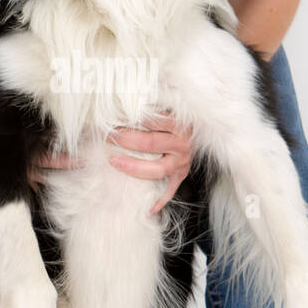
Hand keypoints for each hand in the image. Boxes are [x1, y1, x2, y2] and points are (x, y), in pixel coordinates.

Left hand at [28, 112, 194, 215]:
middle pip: (151, 143)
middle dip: (125, 139)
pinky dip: (157, 200)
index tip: (109, 117)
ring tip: (113, 161)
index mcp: (179, 122)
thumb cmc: (170, 115)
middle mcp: (183, 142)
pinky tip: (145, 207)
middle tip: (105, 135)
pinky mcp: (181, 175)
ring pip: (158, 169)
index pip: (153, 120)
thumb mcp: (162, 106)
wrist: (203, 127)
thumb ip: (139, 105)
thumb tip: (109, 100)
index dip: (130, 119)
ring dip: (134, 167)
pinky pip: (169, 191)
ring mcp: (183, 161)